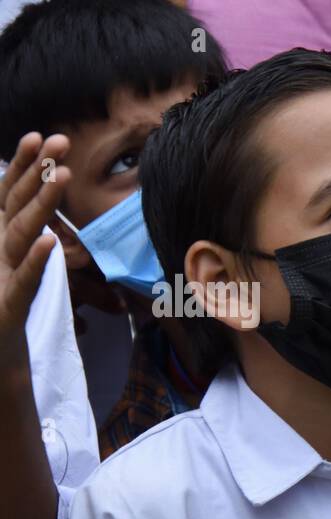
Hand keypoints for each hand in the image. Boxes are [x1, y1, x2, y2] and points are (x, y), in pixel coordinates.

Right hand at [0, 132, 68, 361]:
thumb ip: (21, 237)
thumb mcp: (13, 266)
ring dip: (40, 204)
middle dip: (36, 170)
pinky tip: (47, 243)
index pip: (8, 194)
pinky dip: (33, 262)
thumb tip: (40, 221)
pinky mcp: (6, 306)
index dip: (24, 166)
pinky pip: (23, 281)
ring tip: (61, 174)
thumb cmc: (2, 306)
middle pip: (15, 203)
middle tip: (59, 139)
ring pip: (20, 233)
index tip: (43, 138)